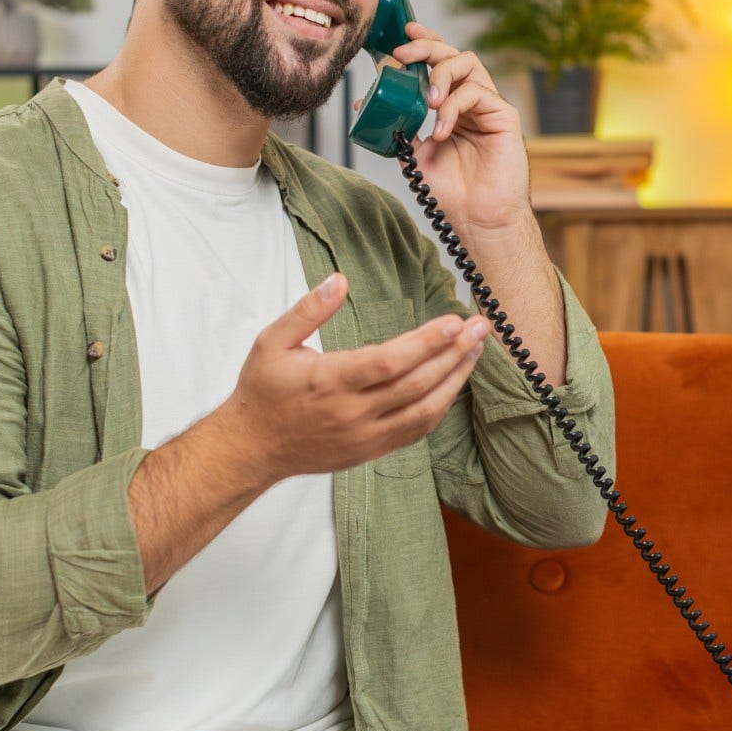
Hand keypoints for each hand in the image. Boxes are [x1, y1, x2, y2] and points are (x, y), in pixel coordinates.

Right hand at [214, 272, 488, 480]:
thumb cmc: (263, 391)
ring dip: (455, 380)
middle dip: (453, 354)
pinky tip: (454, 382)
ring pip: (424, 411)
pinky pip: (416, 430)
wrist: (251, 448)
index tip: (453, 321)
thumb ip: (307, 310)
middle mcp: (351, 413)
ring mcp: (365, 436)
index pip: (387, 363)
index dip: (424, 343)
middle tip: (480, 329)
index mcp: (328, 382)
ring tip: (476, 351)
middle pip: (415, 384)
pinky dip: (441, 406)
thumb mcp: (272, 341)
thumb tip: (338, 280)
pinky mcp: (371, 450)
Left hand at [382, 22, 532, 237]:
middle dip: (427, 48)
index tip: (401, 36)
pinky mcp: (504, 117)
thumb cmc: (453, 192)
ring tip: (425, 100)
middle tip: (403, 54)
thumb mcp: (415, 154)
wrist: (478, 219)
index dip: (424, 43)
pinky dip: (453, 106)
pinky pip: (478, 92)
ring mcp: (489, 107)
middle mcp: (471, 102)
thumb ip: (400, 126)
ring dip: (440, 74)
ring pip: (468, 65)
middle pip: (454, 55)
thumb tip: (365, 103)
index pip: (440, 64)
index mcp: (451, 106)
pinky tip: (441, 129)